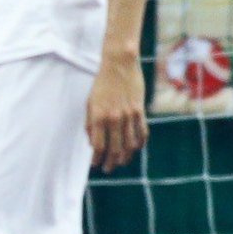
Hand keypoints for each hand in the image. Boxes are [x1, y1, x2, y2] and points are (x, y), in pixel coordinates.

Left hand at [87, 52, 147, 171]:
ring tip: (121, 163)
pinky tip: (135, 149)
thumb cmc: (101, 84)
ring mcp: (129, 115)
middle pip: (115, 149)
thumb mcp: (90, 103)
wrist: (119, 64)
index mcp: (99, 116)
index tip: (95, 165)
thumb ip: (91, 124)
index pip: (99, 146)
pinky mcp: (140, 111)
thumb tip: (93, 143)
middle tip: (108, 169)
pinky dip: (139, 144)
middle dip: (111, 162)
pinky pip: (142, 133)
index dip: (97, 159)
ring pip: (129, 144)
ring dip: (125, 157)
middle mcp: (114, 118)